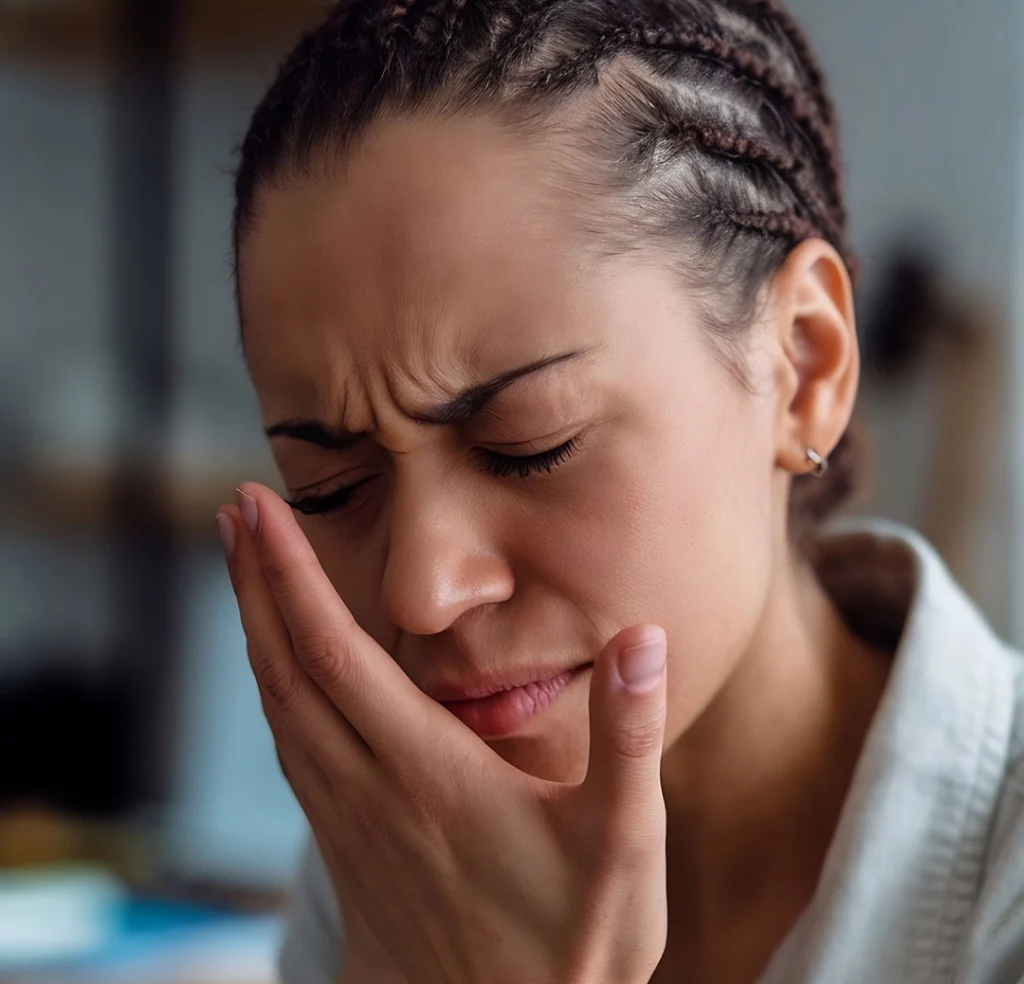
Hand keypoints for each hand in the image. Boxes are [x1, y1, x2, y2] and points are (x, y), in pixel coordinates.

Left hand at [219, 482, 668, 983]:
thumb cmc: (573, 945)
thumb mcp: (623, 841)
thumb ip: (630, 735)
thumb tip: (642, 635)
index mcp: (426, 773)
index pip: (337, 652)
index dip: (291, 576)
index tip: (260, 511)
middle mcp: (368, 790)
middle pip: (287, 669)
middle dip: (255, 583)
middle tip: (234, 515)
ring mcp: (348, 822)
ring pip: (278, 709)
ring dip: (255, 631)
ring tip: (243, 572)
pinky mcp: (346, 846)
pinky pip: (290, 750)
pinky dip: (273, 689)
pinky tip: (277, 672)